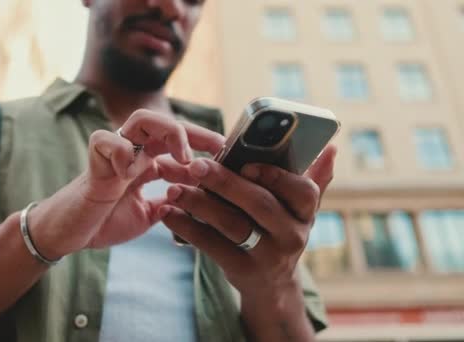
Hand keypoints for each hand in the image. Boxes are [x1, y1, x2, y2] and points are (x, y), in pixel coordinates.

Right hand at [28, 109, 224, 259]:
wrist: (69, 234)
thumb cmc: (103, 221)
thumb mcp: (146, 215)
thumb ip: (168, 205)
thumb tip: (197, 201)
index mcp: (144, 162)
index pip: (176, 142)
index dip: (201, 143)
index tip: (225, 153)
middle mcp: (131, 152)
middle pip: (164, 122)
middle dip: (192, 131)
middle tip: (215, 148)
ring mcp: (113, 154)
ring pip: (140, 120)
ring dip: (167, 133)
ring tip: (182, 157)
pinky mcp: (93, 162)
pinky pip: (105, 140)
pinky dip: (121, 153)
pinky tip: (129, 174)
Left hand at [159, 146, 336, 339]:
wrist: (271, 284)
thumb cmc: (279, 231)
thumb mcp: (300, 209)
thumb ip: (313, 178)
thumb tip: (331, 148)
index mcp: (306, 212)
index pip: (302, 191)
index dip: (275, 176)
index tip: (247, 163)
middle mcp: (293, 235)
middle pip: (259, 204)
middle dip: (225, 183)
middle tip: (195, 166)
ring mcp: (268, 256)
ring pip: (231, 224)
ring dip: (199, 203)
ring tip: (173, 189)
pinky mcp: (241, 271)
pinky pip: (211, 246)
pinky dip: (187, 228)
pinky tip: (168, 213)